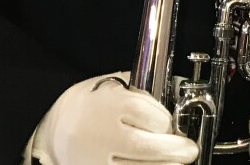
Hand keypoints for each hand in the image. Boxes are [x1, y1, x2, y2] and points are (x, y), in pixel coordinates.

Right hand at [33, 72, 199, 164]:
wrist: (59, 126)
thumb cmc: (97, 106)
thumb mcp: (121, 90)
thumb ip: (147, 98)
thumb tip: (179, 108)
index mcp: (109, 106)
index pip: (152, 117)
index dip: (168, 123)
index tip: (172, 126)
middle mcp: (99, 134)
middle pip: (146, 147)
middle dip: (174, 151)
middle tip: (189, 151)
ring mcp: (92, 159)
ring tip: (177, 162)